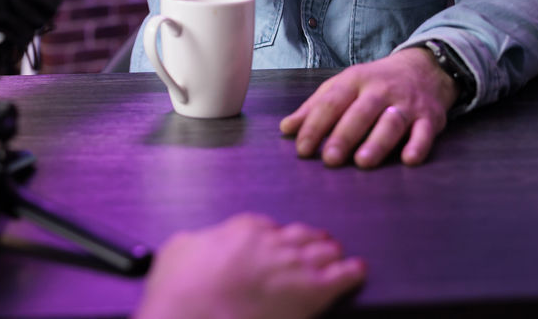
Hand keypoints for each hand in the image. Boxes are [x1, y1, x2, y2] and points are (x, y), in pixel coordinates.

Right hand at [136, 214, 365, 318]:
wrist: (193, 316)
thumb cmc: (180, 289)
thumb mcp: (178, 249)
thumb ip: (197, 241)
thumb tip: (201, 243)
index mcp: (243, 228)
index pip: (268, 227)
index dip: (274, 238)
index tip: (275, 244)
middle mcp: (273, 241)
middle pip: (301, 235)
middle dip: (309, 240)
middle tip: (317, 243)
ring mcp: (295, 265)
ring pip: (324, 250)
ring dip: (330, 252)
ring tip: (338, 254)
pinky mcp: (312, 292)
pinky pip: (342, 276)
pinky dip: (352, 271)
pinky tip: (358, 269)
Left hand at [279, 48, 457, 167]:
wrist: (423, 68)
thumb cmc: (374, 83)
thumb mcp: (343, 86)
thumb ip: (315, 107)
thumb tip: (286, 129)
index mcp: (354, 80)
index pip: (331, 103)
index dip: (315, 126)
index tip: (302, 149)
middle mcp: (380, 90)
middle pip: (361, 112)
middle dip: (344, 136)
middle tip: (330, 159)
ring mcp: (406, 103)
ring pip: (392, 122)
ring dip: (378, 142)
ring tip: (362, 162)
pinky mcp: (430, 117)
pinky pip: (425, 132)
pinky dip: (418, 145)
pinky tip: (409, 160)